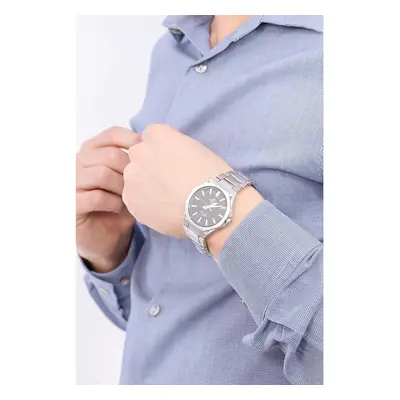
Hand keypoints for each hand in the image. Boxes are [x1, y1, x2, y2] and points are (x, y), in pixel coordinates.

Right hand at [76, 126, 140, 271]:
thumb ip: (137, 162)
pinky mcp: (71, 204)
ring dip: (122, 187)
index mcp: (93, 151)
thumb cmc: (120, 204)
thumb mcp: (130, 181)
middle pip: (109, 154)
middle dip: (131, 170)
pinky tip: (120, 209)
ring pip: (101, 174)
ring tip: (131, 198)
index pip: (112, 134)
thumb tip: (158, 146)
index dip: (133, 141)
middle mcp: (79, 162)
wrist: (106, 237)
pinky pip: (95, 197)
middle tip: (143, 185)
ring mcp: (72, 182)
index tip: (150, 154)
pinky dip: (113, 202)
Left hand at [122, 124, 230, 237]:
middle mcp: (138, 152)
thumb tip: (168, 156)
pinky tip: (162, 210)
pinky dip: (145, 205)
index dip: (162, 151)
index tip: (172, 162)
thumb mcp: (195, 148)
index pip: (150, 137)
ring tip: (166, 199)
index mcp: (157, 134)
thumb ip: (174, 147)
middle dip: (149, 166)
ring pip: (134, 179)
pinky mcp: (130, 201)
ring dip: (145, 186)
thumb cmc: (211, 176)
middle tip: (168, 181)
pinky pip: (134, 200)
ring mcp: (132, 177)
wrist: (210, 208)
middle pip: (138, 157)